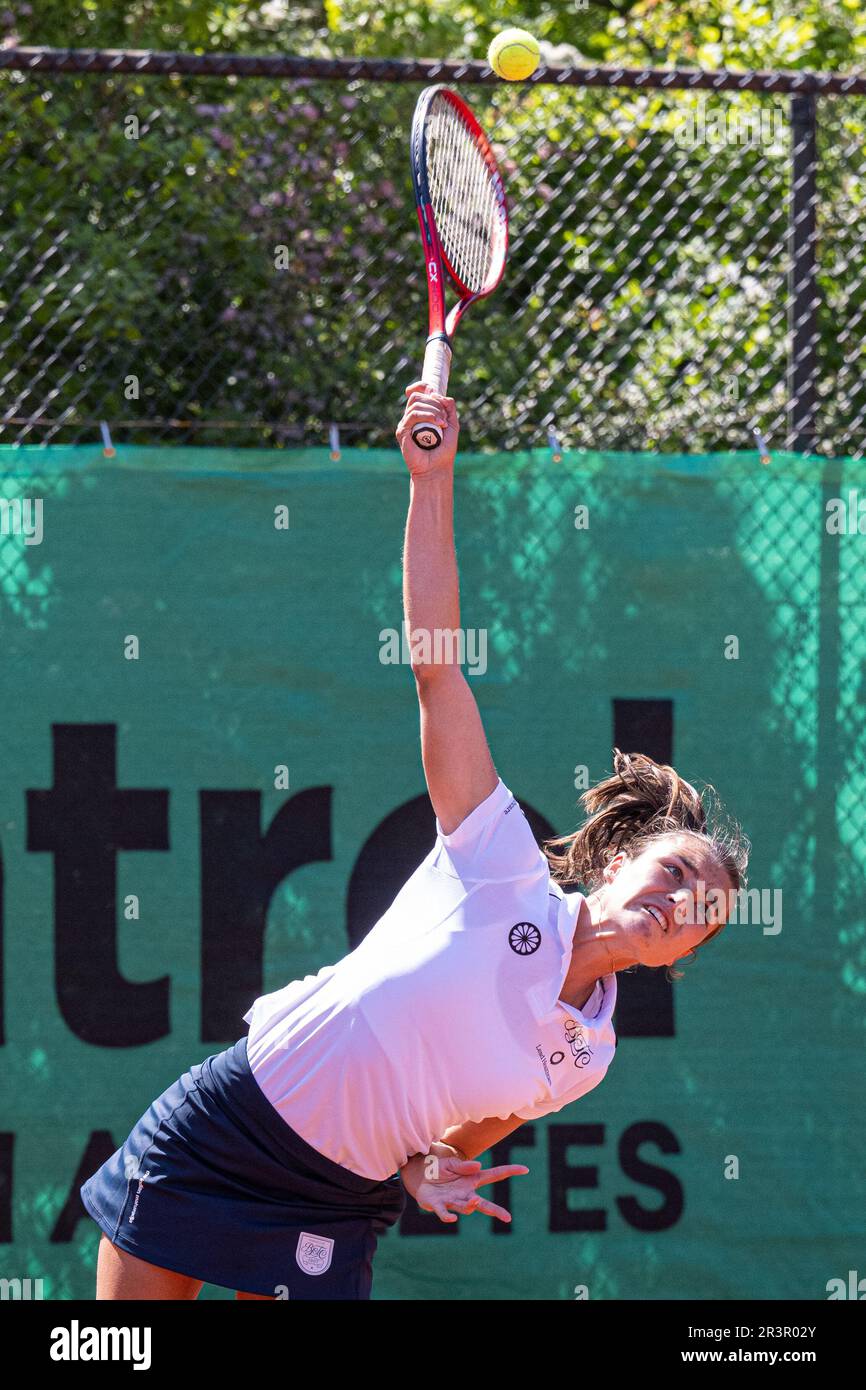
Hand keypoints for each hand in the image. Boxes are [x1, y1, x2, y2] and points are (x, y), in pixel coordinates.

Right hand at [395, 381, 458, 477]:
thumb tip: (439, 394)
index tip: (433, 392)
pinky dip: (427, 416)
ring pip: (415, 403)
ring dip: (433, 410)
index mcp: (421, 414)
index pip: (417, 392)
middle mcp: (411, 418)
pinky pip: (412, 415)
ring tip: (443, 424)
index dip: (422, 386)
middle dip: (434, 402)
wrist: (437, 469)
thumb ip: (449, 408)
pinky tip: (438, 424)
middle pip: (418, 396)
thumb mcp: (453, 425)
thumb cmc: (444, 450)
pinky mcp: (402, 432)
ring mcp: (405, 424)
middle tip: (445, 419)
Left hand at [414, 1153, 529, 1223]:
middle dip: (495, 1211)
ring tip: (475, 1202)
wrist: (420, 1178)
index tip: (525, 1169)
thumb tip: (479, 1166)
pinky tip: (452, 1219)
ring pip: (466, 1207)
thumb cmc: (440, 1170)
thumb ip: (464, 1166)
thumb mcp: (452, 1163)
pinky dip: (447, 1216)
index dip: (509, 1172)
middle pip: (483, 1204)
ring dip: (470, 1206)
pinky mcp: (438, 1205)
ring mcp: (453, 1201)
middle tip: (508, 1218)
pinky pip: (444, 1212)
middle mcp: (465, 1194)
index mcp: (472, 1180)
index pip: (494, 1175)